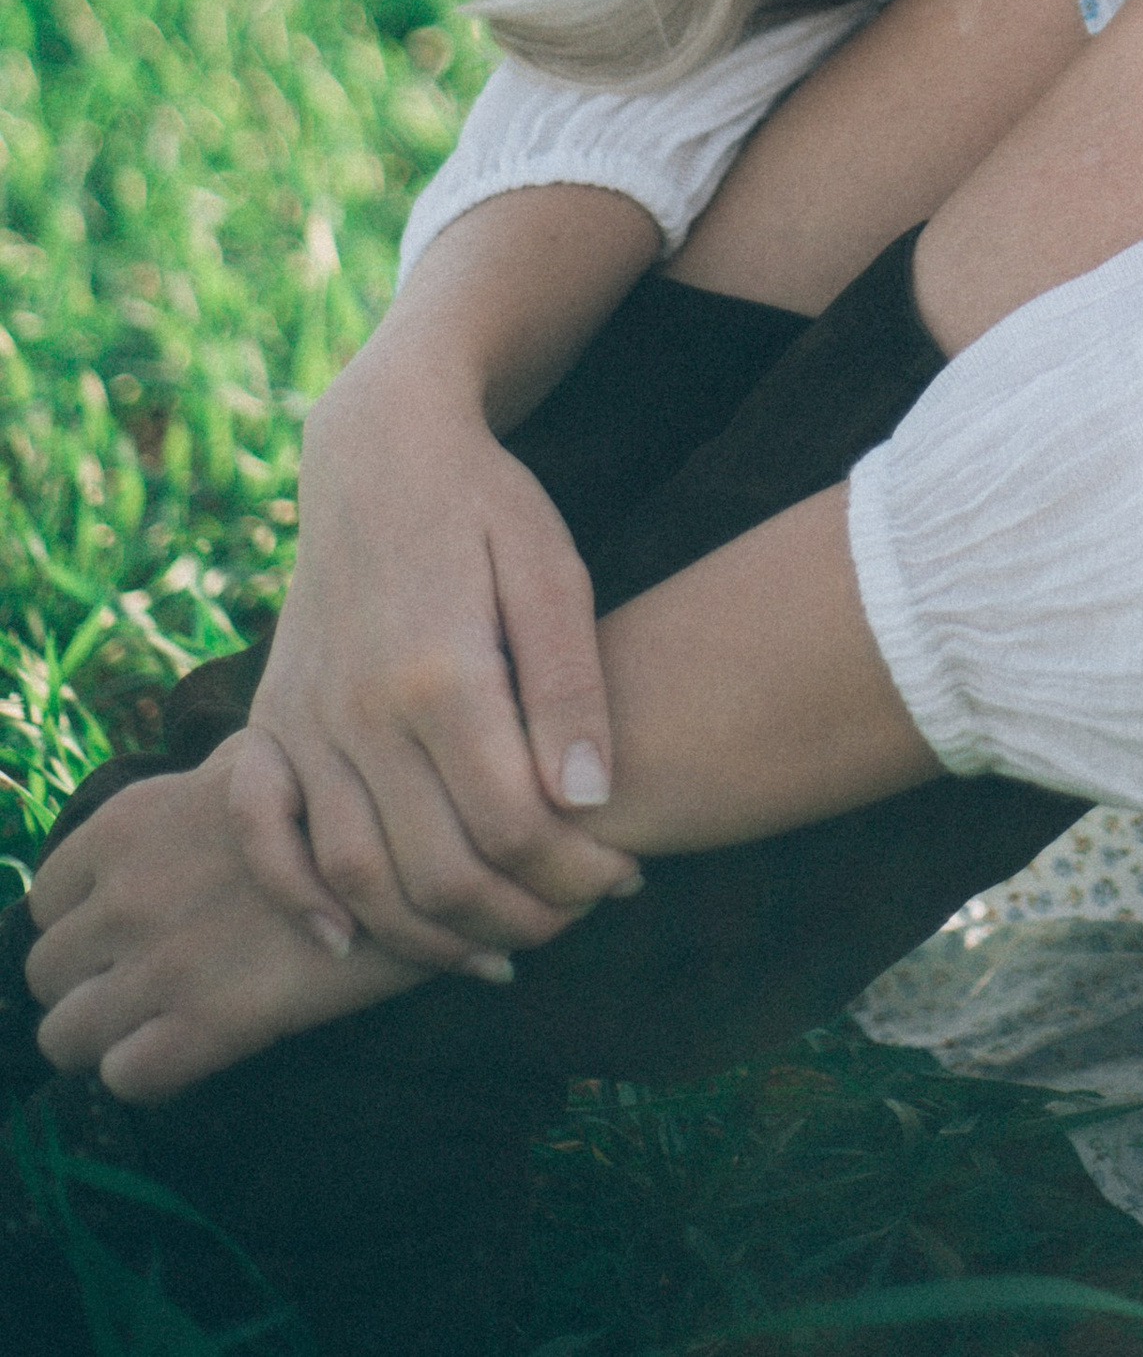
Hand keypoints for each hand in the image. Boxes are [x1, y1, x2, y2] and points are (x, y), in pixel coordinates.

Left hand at [27, 747, 418, 1102]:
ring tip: (164, 1023)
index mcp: (128, 825)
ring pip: (62, 1036)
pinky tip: (203, 1046)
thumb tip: (215, 781)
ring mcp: (159, 965)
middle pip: (43, 973)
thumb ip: (213, 778)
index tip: (126, 932)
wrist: (424, 849)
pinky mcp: (204, 1027)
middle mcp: (126, 895)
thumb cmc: (353, 790)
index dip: (80, 924)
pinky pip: (124, 1077)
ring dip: (106, 1036)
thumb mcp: (268, 753)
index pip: (43, 900)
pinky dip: (152, 1071)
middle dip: (87, 984)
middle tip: (145, 983)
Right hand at [236, 372, 640, 971]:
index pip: (513, 824)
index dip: (575, 872)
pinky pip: (260, 832)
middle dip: (516, 917)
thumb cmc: (487, 507)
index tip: (623, 880)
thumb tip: (589, 800)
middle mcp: (359, 708)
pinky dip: (296, 897)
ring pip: (354, 873)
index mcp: (441, 671)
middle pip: (436, 868)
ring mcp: (303, 717)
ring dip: (424, 936)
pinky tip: (348, 942)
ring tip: (495, 951)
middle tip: (573, 921)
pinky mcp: (268, 718)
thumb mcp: (552, 571)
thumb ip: (569, 687)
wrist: (379, 450)